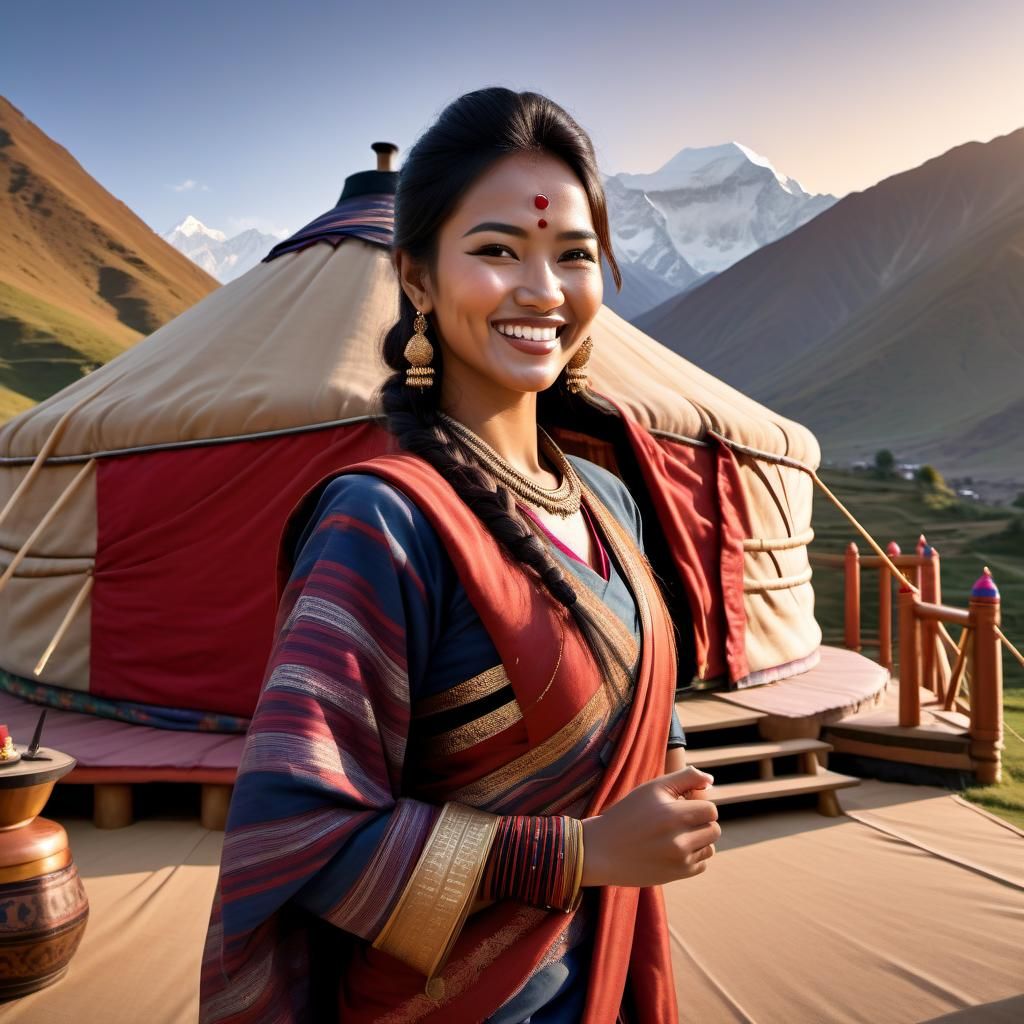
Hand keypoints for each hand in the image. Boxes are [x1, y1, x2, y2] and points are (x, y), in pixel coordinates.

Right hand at [581, 766, 718, 887]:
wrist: (603, 850)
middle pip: (713, 829)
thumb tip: (710, 780)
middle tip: (678, 820)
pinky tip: (672, 849)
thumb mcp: (652, 788)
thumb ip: (685, 778)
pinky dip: (693, 856)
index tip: (682, 804)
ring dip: (699, 839)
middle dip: (700, 822)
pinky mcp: (677, 875)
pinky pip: (701, 864)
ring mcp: (680, 860)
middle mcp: (680, 840)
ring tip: (674, 834)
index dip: (698, 804)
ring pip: (710, 847)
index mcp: (674, 814)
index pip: (711, 809)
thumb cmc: (628, 814)